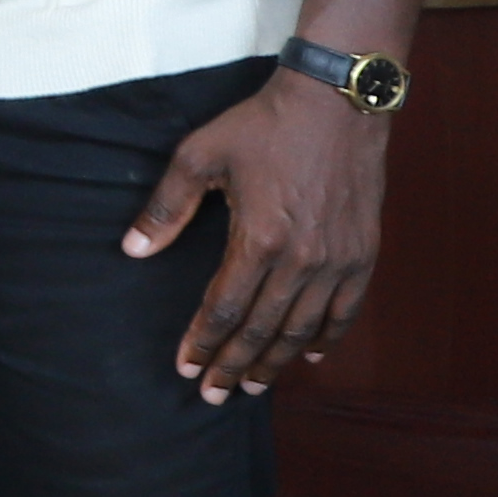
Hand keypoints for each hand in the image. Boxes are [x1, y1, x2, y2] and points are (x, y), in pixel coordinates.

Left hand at [132, 67, 391, 398]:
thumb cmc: (263, 126)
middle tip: (213, 394)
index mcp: (258, 238)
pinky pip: (346, 311)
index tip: (185, 366)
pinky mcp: (364, 254)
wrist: (336, 102)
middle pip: (263, 329)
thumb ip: (166, 207)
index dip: (203, 341)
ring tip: (253, 386)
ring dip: (277, 362)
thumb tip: (133, 252)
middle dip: (234, 365)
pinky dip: (328, 338)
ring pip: (303, 329)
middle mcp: (302, 259)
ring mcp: (338, 260)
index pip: (225, 307)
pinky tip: (312, 357)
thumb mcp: (201, 155)